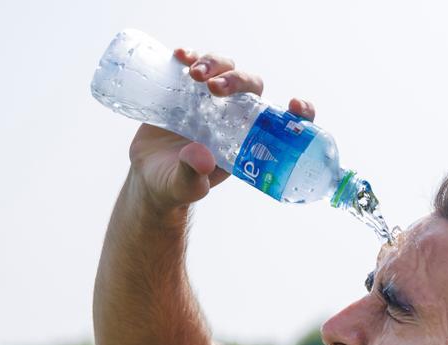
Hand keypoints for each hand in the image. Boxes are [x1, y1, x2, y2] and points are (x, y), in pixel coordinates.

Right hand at [126, 48, 319, 211]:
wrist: (148, 177)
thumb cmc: (175, 185)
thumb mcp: (184, 186)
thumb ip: (193, 176)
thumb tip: (203, 158)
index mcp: (248, 141)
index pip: (284, 123)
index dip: (299, 112)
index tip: (295, 104)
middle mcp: (235, 116)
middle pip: (251, 85)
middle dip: (238, 80)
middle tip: (214, 87)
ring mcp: (211, 100)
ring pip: (226, 68)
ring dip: (215, 64)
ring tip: (194, 75)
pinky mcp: (187, 90)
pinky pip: (196, 64)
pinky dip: (191, 55)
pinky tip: (180, 55)